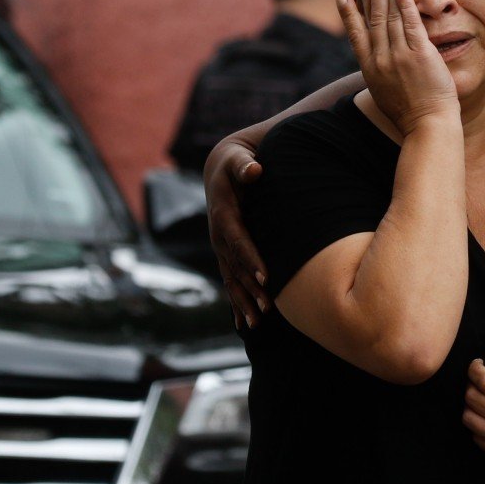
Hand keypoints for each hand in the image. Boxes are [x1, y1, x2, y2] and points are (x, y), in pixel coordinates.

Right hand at [203, 134, 268, 328]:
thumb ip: (245, 165)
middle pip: (234, 267)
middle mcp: (218, 236)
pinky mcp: (224, 253)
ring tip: (255, 324)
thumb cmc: (235, 163)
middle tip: (266, 309)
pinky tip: (243, 322)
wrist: (219, 169)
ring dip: (242, 301)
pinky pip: (230, 280)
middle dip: (249, 289)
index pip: (239, 241)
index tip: (265, 278)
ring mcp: (220, 247)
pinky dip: (235, 301)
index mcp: (223, 215)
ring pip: (231, 279)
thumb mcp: (239, 159)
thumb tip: (254, 169)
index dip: (251, 259)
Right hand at [339, 0, 458, 136]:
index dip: (349, 13)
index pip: (356, 35)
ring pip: (390, 15)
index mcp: (370, 70)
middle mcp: (380, 59)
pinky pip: (409, 23)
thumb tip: (379, 68)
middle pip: (373, 18)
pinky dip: (404, 4)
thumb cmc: (411, 116)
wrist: (427, 126)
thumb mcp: (386, 95)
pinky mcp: (418, 53)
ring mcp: (398, 55)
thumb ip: (382, 76)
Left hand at [463, 350, 484, 483]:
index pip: (484, 380)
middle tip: (479, 379)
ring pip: (468, 418)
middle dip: (471, 383)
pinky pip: (476, 437)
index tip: (477, 364)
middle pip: (472, 397)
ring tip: (479, 399)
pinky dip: (476, 426)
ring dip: (470, 405)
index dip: (475, 368)